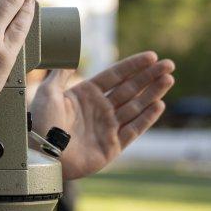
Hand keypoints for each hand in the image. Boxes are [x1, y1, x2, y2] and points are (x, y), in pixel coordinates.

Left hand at [30, 52, 174, 179]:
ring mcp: (107, 127)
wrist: (42, 154)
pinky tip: (159, 105)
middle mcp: (99, 109)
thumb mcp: (48, 92)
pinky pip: (133, 130)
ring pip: (135, 106)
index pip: (115, 76)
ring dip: (152, 93)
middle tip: (169, 65)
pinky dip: (146, 118)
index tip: (151, 56)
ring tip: (168, 79)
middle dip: (149, 77)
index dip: (133, 66)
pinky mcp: (112, 146)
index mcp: (85, 94)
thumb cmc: (41, 123)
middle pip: (130, 89)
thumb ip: (60, 74)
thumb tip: (68, 58)